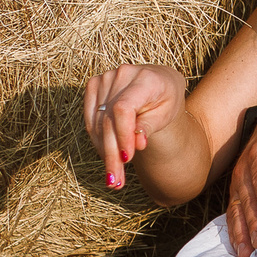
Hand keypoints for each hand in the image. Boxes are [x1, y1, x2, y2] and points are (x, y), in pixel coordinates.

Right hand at [81, 64, 185, 190]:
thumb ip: (150, 127)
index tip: (128, 159)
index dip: (122, 135)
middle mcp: (123, 74)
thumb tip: (137, 144)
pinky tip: (106, 157)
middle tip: (116, 181)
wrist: (160, 84)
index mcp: (146, 78)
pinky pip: (90, 118)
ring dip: (103, 152)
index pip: (124, 109)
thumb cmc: (167, 100)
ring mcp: (106, 78)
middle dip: (112, 153)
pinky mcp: (94, 84)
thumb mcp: (166, 114)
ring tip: (113, 177)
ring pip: (96, 122)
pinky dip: (97, 140)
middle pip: (108, 119)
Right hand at [225, 105, 256, 256]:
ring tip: (248, 252)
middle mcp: (245, 168)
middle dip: (254, 221)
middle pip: (248, 197)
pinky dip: (236, 232)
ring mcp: (239, 183)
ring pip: (238, 209)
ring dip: (242, 231)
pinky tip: (241, 250)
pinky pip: (234, 214)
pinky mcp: (238, 193)